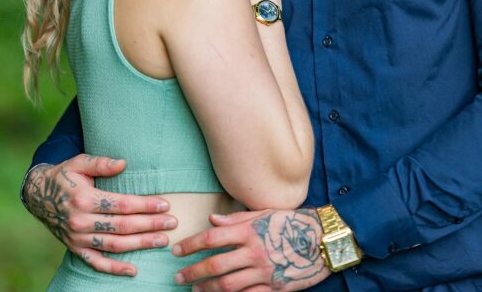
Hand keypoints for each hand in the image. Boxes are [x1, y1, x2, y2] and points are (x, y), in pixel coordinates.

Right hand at [23, 154, 176, 275]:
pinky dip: (115, 269)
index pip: (122, 205)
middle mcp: (81, 221)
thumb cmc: (64, 175)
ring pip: (114, 245)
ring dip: (140, 244)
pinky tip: (134, 270)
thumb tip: (123, 163)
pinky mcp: (75, 249)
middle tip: (172, 223)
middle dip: (150, 225)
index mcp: (84, 199)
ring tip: (162, 241)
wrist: (38, 195)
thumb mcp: (79, 162)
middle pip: (122, 226)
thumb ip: (101, 163)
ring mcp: (78, 239)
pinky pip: (96, 263)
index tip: (164, 205)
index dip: (145, 205)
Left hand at [172, 208, 329, 290]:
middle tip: (178, 277)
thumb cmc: (290, 223)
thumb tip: (211, 219)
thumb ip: (236, 219)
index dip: (191, 245)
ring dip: (208, 289)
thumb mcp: (263, 214)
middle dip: (193, 272)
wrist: (321, 240)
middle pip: (216, 265)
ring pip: (228, 285)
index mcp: (249, 231)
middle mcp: (254, 252)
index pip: (212, 238)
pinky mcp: (274, 288)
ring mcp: (264, 272)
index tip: (176, 251)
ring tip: (195, 289)